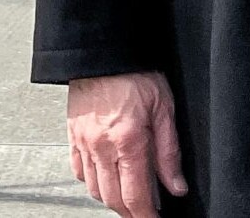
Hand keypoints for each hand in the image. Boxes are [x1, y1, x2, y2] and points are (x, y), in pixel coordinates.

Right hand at [67, 71, 187, 215]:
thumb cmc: (134, 71)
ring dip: (112, 199)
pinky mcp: (73, 135)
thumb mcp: (163, 107)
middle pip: (114, 199)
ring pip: (95, 190)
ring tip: (128, 195)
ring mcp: (84, 142)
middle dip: (131, 212)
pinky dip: (92, 182)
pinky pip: (79, 171)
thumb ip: (169, 151)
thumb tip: (176, 185)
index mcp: (128, 140)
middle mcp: (102, 146)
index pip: (136, 196)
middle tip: (145, 211)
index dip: (146, 216)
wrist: (103, 49)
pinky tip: (105, 177)